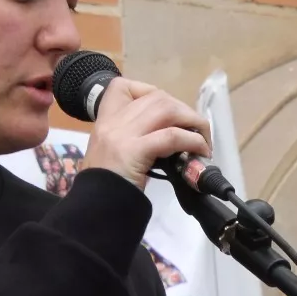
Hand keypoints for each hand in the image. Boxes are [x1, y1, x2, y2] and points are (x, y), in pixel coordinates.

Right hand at [80, 77, 210, 189]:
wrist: (93, 208)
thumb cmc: (103, 187)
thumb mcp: (110, 155)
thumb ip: (131, 140)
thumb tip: (166, 139)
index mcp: (104, 121)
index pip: (122, 87)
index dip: (150, 91)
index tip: (166, 110)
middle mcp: (112, 122)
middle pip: (157, 98)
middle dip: (183, 111)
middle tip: (196, 130)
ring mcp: (123, 135)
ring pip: (167, 110)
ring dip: (193, 122)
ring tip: (203, 140)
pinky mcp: (135, 151)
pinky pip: (172, 136)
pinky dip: (192, 141)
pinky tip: (200, 152)